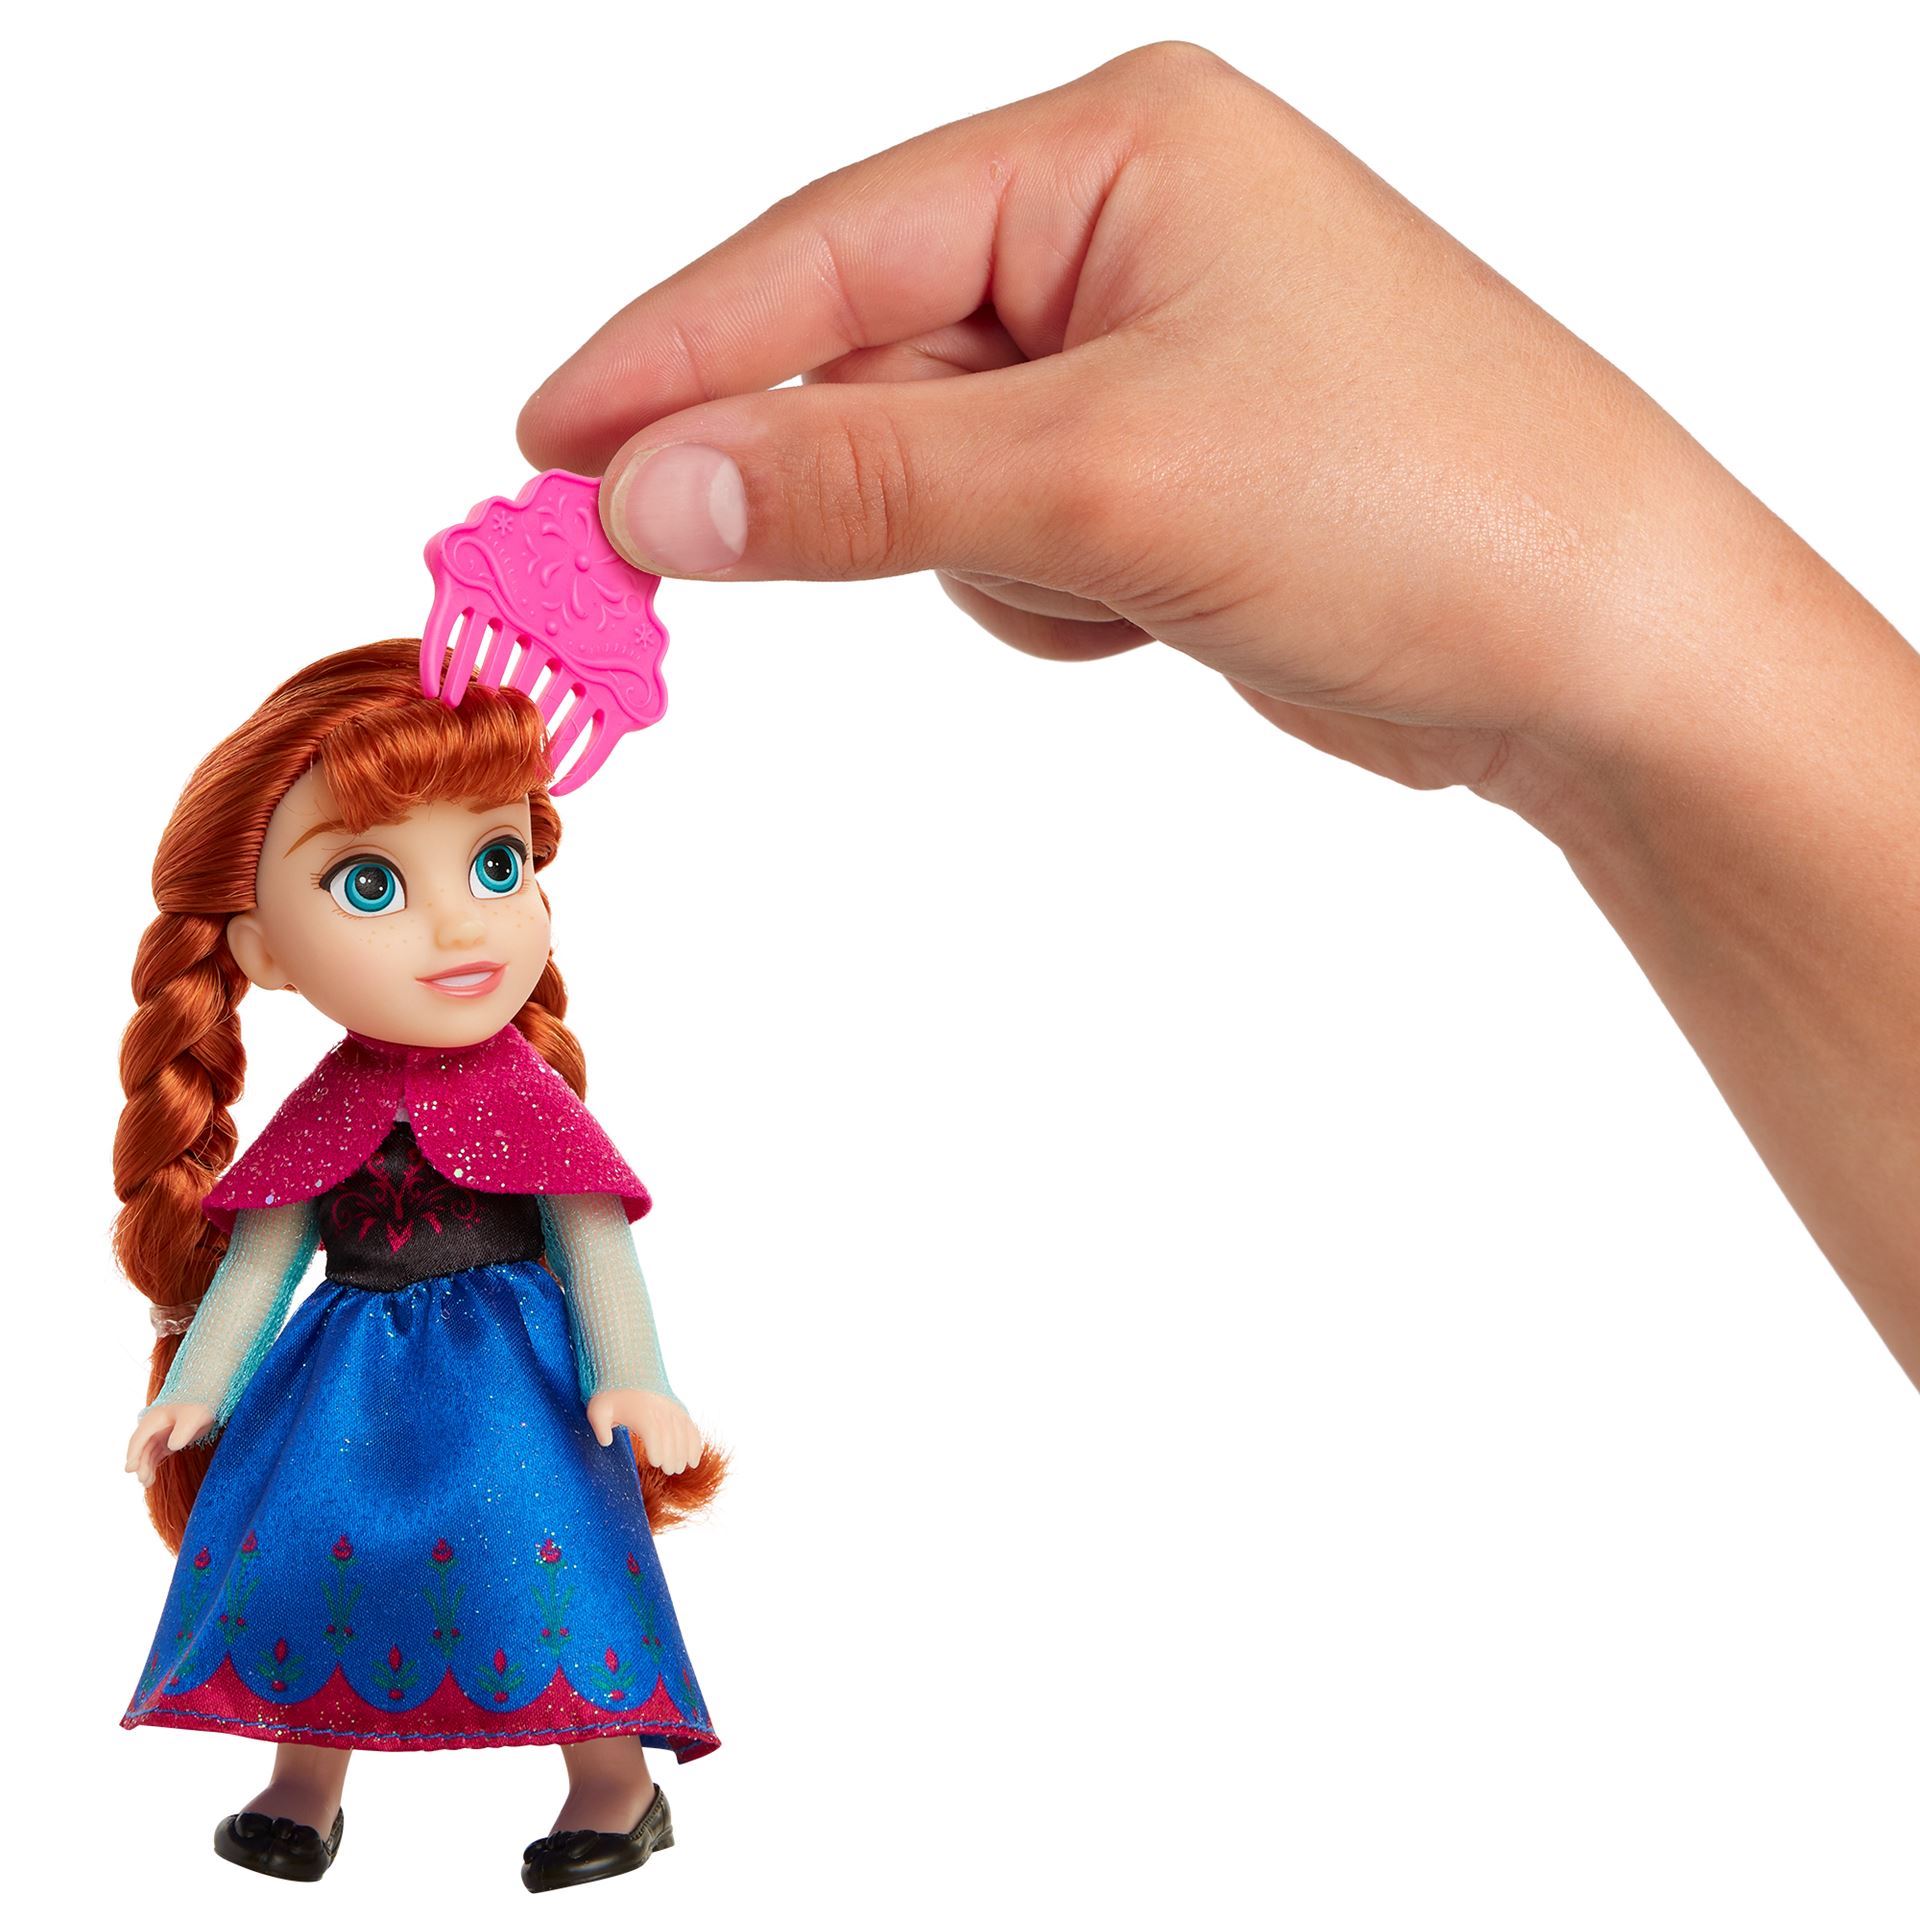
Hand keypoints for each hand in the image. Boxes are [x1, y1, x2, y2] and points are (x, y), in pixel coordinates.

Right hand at [125, 1402, 214, 1487]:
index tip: (130, 1469)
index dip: (134, 1454)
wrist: (211, 1397)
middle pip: (141, 1447)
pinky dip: (152, 1465)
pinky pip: (155, 1454)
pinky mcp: (168, 1440)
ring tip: (147, 1483)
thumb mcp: (194, 1417)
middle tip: (144, 1480)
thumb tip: (171, 1447)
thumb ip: (182, 1432)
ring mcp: (160, 1433)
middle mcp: (154, 1426)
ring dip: (145, 1467)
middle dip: (140, 1464)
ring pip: (147, 1453)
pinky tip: (152, 1478)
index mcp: (155, 1418)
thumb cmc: (201, 1404)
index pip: (139, 1438)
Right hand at [519, 39, 1764, 829]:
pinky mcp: (1161, 474)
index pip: (827, 247)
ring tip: (1121, 581)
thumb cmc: (1412, 502)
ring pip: (933, 474)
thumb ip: (860, 477)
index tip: (544, 445)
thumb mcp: (1107, 479)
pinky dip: (1043, 598)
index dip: (672, 351)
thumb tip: (651, 490)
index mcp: (1114, 153)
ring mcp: (1142, 360)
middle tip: (721, 564)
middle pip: (871, 361)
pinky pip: (1010, 542)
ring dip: (983, 558)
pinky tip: (1152, 606)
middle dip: (842, 481)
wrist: (1596, 648)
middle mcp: (1122, 232)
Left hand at [586, 1389, 702, 1473]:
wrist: (629, 1367)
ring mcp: (672, 1408)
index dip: (657, 1450)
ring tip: (681, 1468)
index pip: (654, 1433)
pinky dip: (695, 1443)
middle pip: (671, 1436)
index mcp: (642, 1411)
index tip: (655, 1463)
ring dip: (685, 1451)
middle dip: (673, 1456)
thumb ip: (600, 1428)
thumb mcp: (598, 1409)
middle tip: (669, 1471)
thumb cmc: (611, 1392)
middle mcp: (661, 1409)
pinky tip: (694, 1459)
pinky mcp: (678, 1408)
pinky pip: (690, 1427)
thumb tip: (606, 1443)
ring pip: (684, 1433)